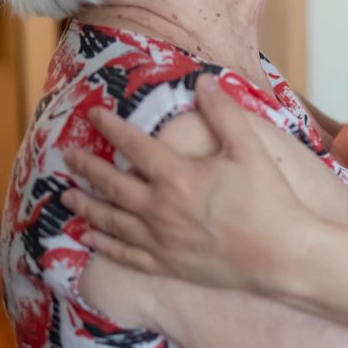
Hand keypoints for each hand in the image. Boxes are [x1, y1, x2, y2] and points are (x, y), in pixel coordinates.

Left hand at [62, 76, 312, 291]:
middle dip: (86, 167)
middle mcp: (158, 207)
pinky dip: (103, 244)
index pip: (133, 145)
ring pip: (110, 220)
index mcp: (176, 175)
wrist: (280, 255)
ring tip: (66, 197)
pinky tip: (89, 238)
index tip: (92, 113)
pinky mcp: (166, 265)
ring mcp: (159, 240)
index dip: (110, 127)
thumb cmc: (268, 199)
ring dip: (85, 205)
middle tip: (66, 155)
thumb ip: (224, 113)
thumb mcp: (249, 148)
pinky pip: (124, 254)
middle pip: (111, 183)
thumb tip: (203, 81)